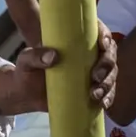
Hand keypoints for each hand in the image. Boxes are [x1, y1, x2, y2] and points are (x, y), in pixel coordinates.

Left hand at [0, 20, 116, 114]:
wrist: (26, 94)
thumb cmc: (26, 71)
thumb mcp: (25, 60)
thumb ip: (34, 56)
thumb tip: (53, 56)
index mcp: (73, 42)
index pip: (97, 32)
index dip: (104, 35)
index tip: (101, 44)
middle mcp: (86, 55)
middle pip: (108, 54)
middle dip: (107, 65)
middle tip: (95, 76)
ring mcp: (91, 73)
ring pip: (110, 74)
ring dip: (108, 84)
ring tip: (94, 94)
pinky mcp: (92, 89)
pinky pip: (107, 92)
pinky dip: (108, 97)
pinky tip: (103, 104)